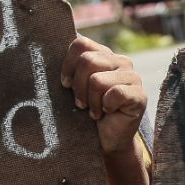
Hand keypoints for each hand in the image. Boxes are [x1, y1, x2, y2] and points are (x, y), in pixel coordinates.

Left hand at [60, 35, 146, 153]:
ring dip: (91, 101)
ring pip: (97, 80)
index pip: (80, 43)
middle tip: (81, 103)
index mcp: (104, 55)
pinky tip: (108, 113)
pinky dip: (106, 107)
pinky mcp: (139, 94)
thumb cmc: (87, 112)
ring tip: (95, 110)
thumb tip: (45, 53)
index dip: (68, 65)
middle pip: (87, 60)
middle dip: (78, 87)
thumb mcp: (75, 87)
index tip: (65, 85)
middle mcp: (120, 61)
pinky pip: (115, 94)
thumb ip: (70, 68)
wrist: (107, 140)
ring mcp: (133, 76)